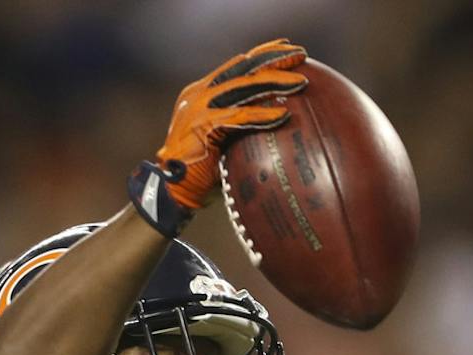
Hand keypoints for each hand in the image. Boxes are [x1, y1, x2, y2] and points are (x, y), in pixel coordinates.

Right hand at [131, 40, 307, 234]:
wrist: (172, 189)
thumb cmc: (201, 174)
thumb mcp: (223, 142)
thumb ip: (240, 128)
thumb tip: (277, 127)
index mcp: (202, 93)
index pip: (237, 66)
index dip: (262, 54)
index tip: (287, 48)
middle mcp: (200, 93)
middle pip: (243, 67)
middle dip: (273, 58)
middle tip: (300, 54)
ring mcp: (199, 106)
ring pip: (244, 86)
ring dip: (275, 81)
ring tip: (300, 81)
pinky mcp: (203, 125)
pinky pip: (240, 116)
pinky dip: (263, 116)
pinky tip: (283, 115)